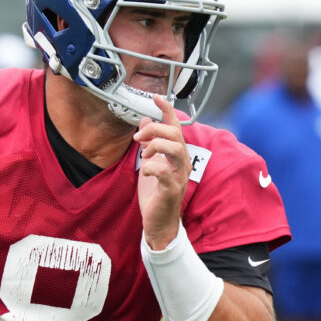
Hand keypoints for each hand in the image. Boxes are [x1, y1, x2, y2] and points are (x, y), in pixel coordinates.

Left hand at [134, 96, 189, 249]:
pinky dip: (152, 167)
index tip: (156, 97)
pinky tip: (145, 171)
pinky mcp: (171, 190)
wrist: (159, 223)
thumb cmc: (155, 194)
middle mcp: (182, 163)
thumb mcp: (148, 163)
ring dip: (156, 146)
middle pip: (175, 135)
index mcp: (177, 155)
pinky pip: (164, 172)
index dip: (167, 110)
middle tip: (138, 138)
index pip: (176, 127)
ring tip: (144, 154)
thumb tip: (144, 120)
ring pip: (176, 149)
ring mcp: (179, 176)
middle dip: (154, 130)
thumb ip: (148, 142)